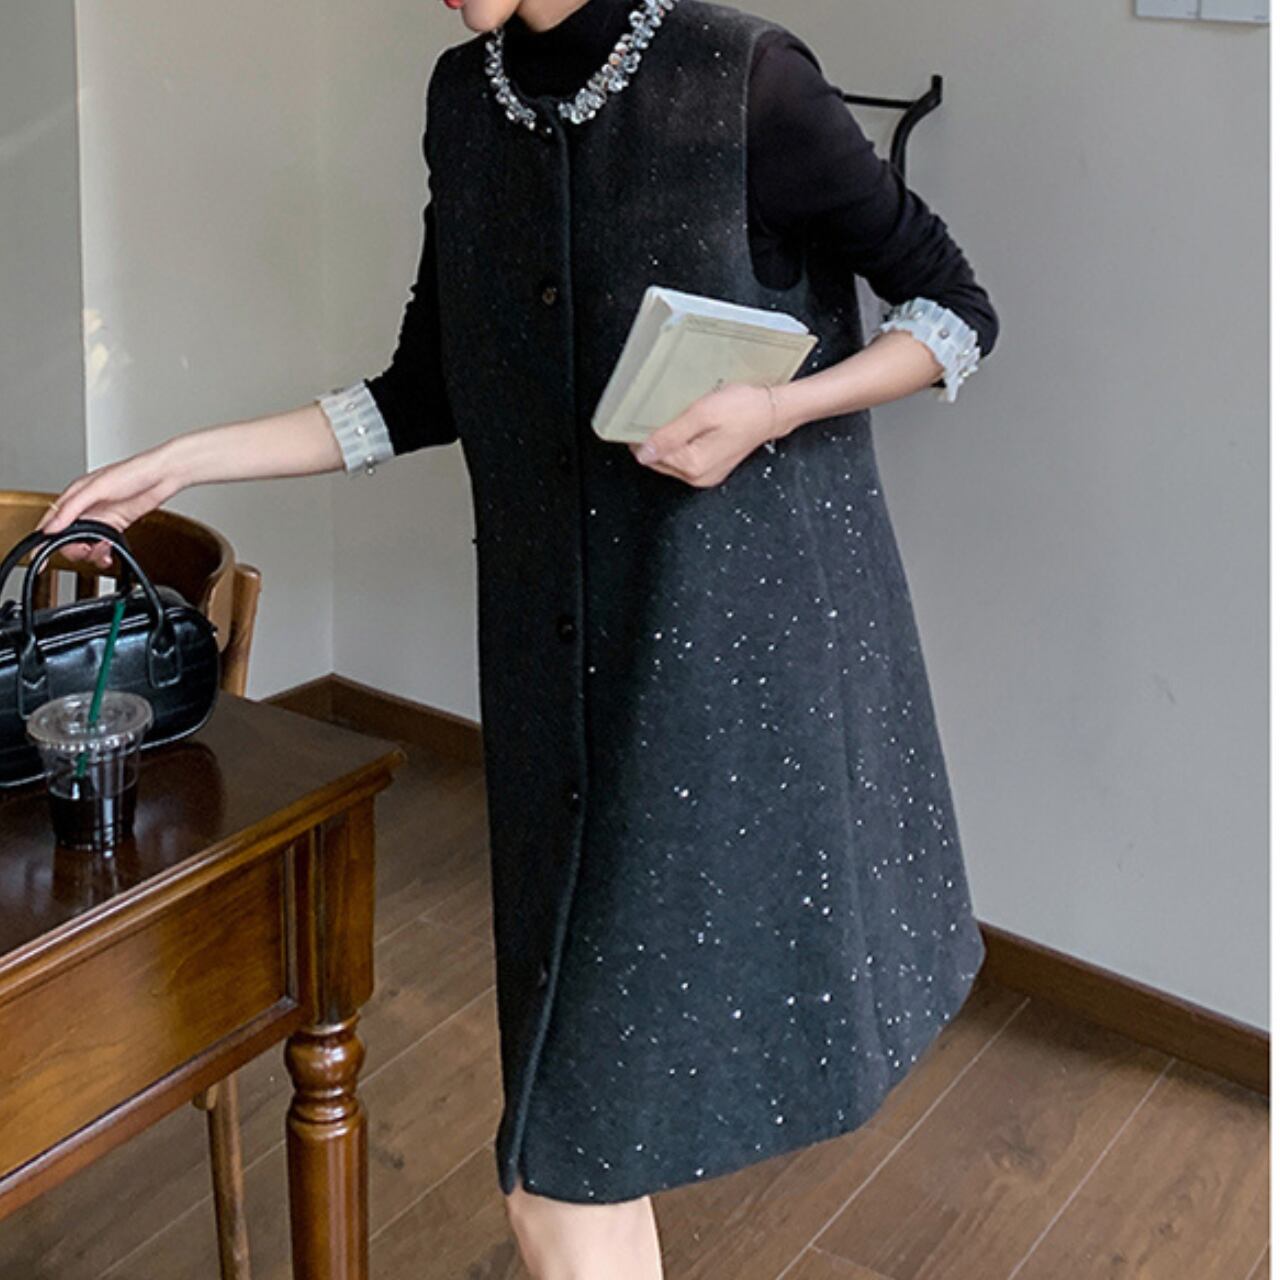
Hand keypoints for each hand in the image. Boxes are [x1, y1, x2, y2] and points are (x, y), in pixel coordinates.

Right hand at [33, 442, 184, 569]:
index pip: (51, 521)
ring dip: (91, 552)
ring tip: (102, 549)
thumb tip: (53, 526)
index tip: (40, 557)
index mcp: (74, 495)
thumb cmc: (132, 472)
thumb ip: (73, 508)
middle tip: (85, 550)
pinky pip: (103, 545)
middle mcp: (85, 507)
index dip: (43, 540)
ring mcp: (101, 517)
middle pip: (67, 537)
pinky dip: (104, 552)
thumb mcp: (97, 488)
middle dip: (73, 548)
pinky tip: (108, 552)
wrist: (161, 477)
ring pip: (85, 543)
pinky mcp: (116, 524)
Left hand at [629, 383, 782, 487]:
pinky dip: (681, 445)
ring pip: (671, 460)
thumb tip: (643, 453)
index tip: (640, 417)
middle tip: (658, 414)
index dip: (641, 436)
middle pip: (659, 461)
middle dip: (654, 441)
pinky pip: (686, 459)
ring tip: (677, 419)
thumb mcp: (702, 414)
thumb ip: (670, 435)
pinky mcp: (712, 467)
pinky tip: (689, 428)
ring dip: (668, 442)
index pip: (651, 456)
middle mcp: (699, 476)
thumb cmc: (745, 409)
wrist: (772, 411)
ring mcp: (706, 474)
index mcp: (693, 465)